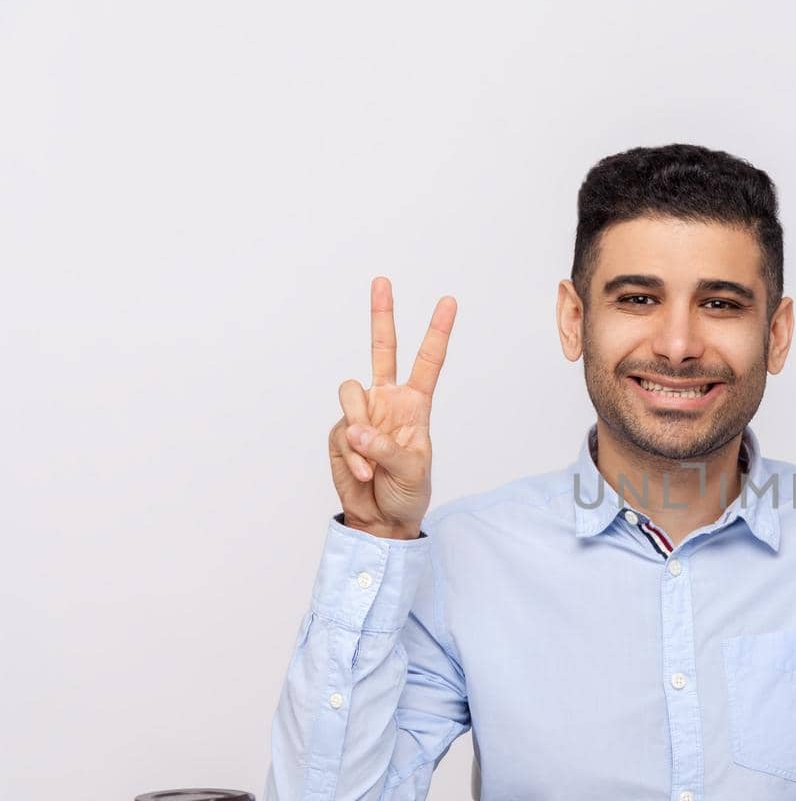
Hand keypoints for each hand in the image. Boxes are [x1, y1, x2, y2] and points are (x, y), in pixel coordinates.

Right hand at [326, 277, 457, 538]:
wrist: (381, 518)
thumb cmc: (407, 492)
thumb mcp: (411, 469)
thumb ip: (386, 446)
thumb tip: (357, 429)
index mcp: (415, 404)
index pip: (428, 362)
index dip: (438, 332)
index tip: (448, 301)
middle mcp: (387, 401)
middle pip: (382, 350)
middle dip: (381, 315)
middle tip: (382, 282)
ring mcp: (361, 413)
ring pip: (351, 392)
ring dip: (360, 427)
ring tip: (372, 461)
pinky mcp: (340, 431)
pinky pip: (342, 430)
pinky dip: (353, 454)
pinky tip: (364, 472)